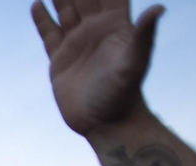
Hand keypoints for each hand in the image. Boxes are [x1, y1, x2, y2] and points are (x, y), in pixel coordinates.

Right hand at [32, 0, 163, 136]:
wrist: (106, 123)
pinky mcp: (60, 61)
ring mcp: (77, 44)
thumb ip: (143, 35)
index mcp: (115, 25)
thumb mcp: (135, 63)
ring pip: (66, 10)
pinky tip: (37, 4)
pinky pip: (49, 34)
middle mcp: (95, 30)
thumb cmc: (125, 95)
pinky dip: (43, 19)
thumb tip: (159, 8)